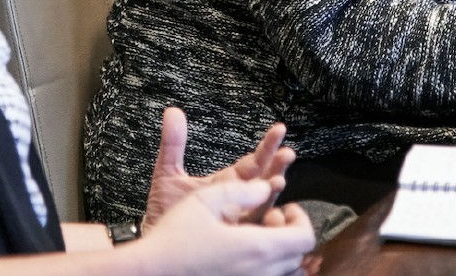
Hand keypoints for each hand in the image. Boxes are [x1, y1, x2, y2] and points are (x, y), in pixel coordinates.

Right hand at [135, 180, 315, 275]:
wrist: (152, 273)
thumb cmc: (175, 238)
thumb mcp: (205, 200)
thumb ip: (241, 190)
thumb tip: (266, 188)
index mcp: (257, 248)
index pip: (304, 238)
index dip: (301, 218)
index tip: (286, 207)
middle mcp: (260, 273)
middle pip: (298, 257)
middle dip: (289, 233)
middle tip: (269, 219)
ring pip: (285, 273)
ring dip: (281, 254)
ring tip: (258, 239)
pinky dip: (268, 269)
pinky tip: (245, 257)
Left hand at [143, 107, 295, 232]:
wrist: (155, 241)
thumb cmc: (163, 212)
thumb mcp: (168, 173)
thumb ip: (173, 144)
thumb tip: (172, 113)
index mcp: (226, 182)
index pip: (253, 161)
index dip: (267, 145)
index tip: (279, 129)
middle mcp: (236, 200)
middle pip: (264, 179)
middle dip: (277, 165)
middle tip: (287, 153)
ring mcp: (236, 218)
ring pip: (263, 202)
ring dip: (272, 190)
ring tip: (279, 179)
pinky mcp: (232, 237)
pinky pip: (253, 226)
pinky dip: (263, 216)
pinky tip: (267, 209)